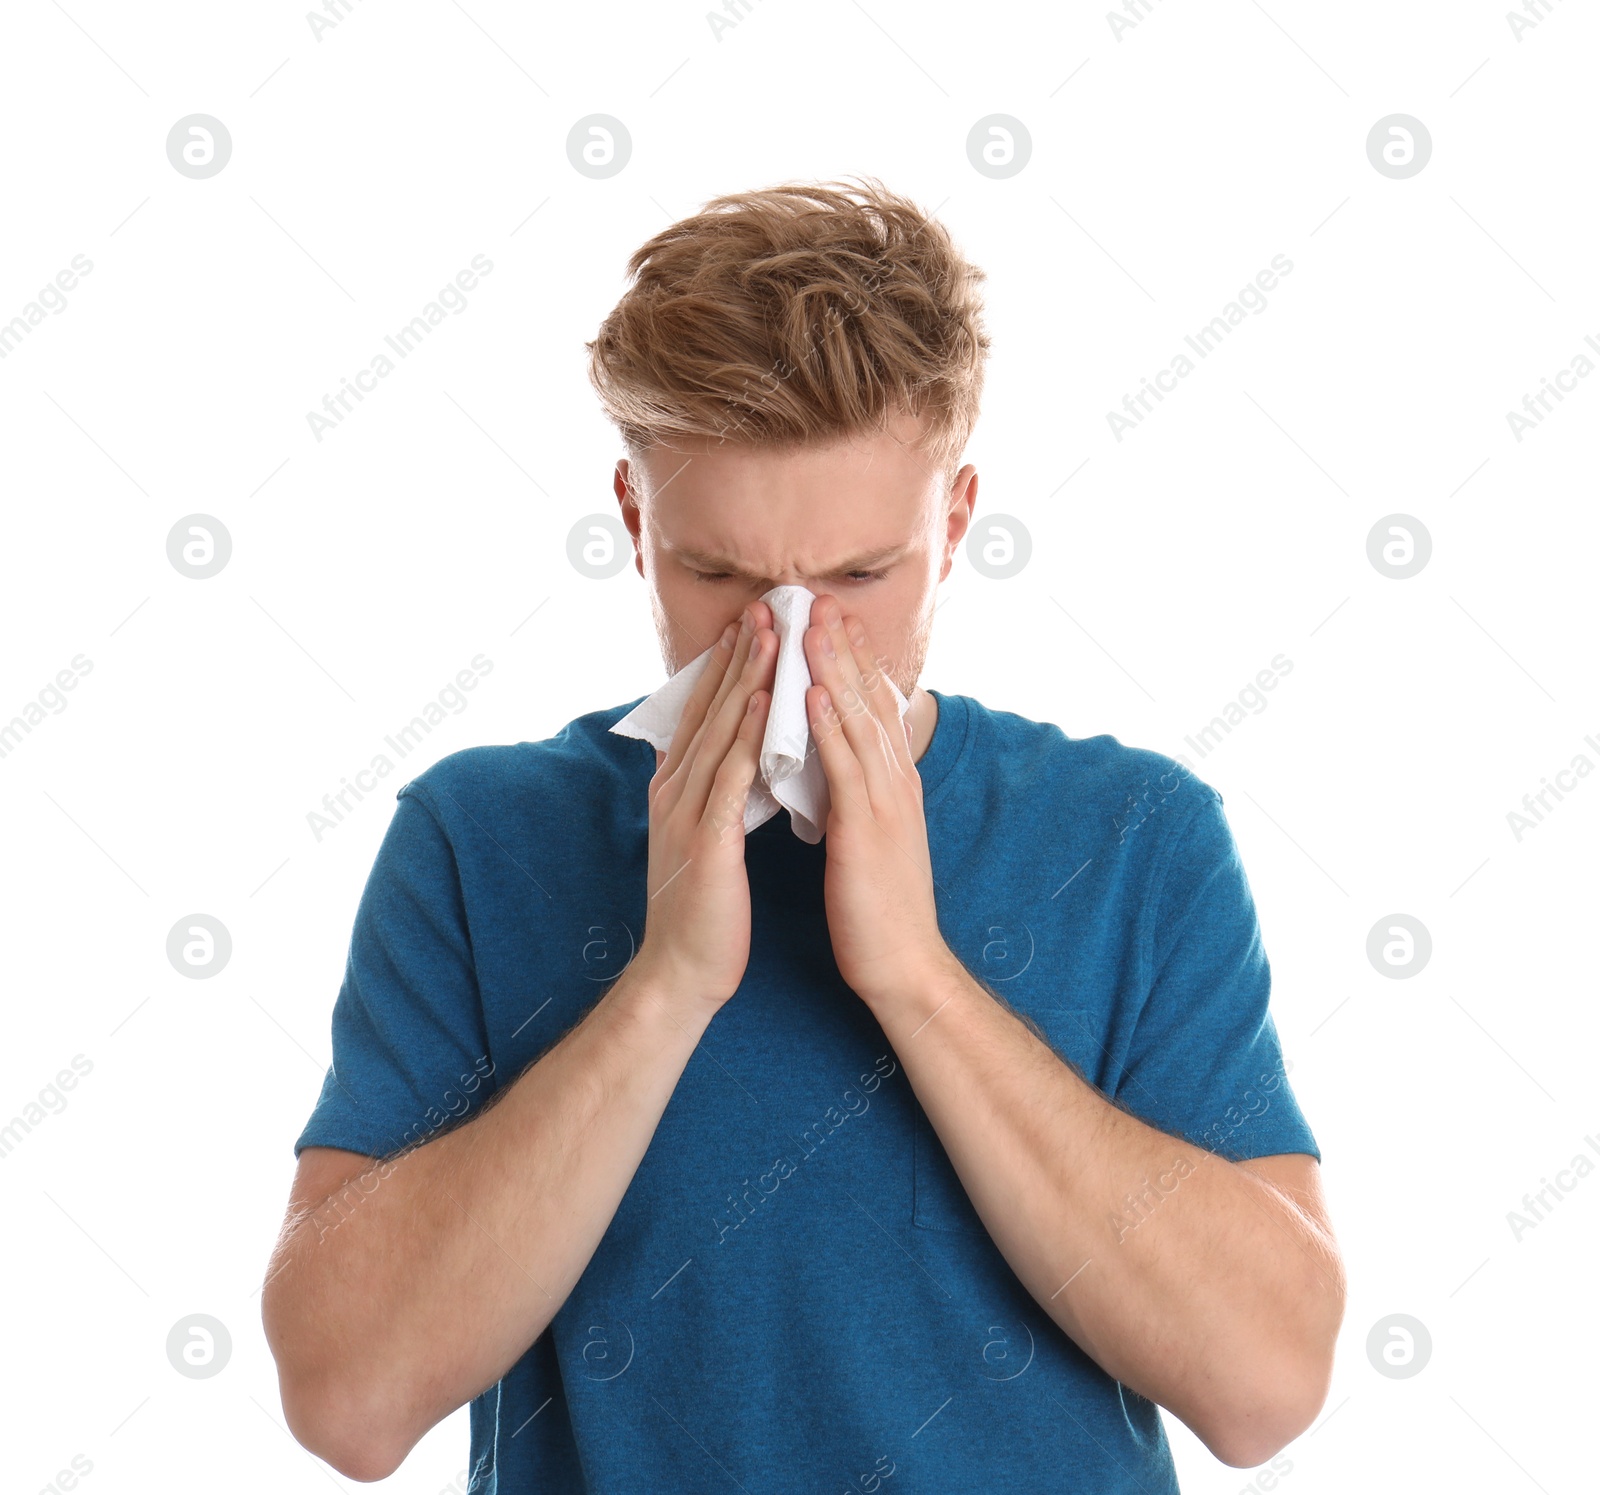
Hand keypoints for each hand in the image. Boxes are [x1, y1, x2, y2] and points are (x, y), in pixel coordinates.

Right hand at [634, 602, 774, 1018]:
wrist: (682, 973)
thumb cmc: (704, 909)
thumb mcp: (707, 838)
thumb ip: (716, 794)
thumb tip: (735, 758)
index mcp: (677, 789)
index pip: (704, 714)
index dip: (728, 666)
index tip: (753, 623)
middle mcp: (675, 791)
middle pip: (709, 710)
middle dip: (738, 655)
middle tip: (764, 606)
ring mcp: (686, 813)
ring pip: (719, 732)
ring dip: (745, 679)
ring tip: (769, 633)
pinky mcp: (706, 842)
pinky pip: (729, 778)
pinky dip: (744, 736)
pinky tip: (762, 704)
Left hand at [802, 595, 950, 1007]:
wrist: (904, 964)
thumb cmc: (881, 906)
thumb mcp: (872, 837)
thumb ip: (858, 796)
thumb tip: (836, 766)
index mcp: (892, 783)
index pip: (873, 707)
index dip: (854, 659)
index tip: (831, 618)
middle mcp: (894, 781)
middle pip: (867, 699)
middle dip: (842, 646)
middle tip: (820, 597)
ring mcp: (884, 802)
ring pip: (856, 720)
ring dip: (832, 667)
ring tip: (812, 623)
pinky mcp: (866, 828)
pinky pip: (844, 766)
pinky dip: (826, 725)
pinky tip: (808, 692)